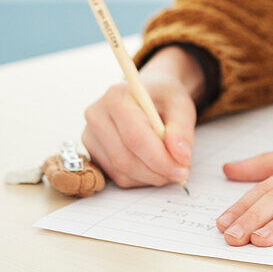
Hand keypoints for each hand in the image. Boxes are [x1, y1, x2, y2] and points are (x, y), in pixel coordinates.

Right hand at [82, 47, 202, 186]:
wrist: (147, 93)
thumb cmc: (163, 97)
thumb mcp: (181, 105)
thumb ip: (182, 129)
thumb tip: (180, 156)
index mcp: (116, 96)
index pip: (134, 137)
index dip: (159, 158)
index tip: (182, 169)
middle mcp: (97, 115)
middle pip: (125, 158)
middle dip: (156, 172)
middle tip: (180, 172)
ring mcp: (90, 135)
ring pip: (121, 171)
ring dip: (150, 177)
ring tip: (170, 167)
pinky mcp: (92, 152)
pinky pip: (117, 176)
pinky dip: (140, 178)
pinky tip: (153, 166)